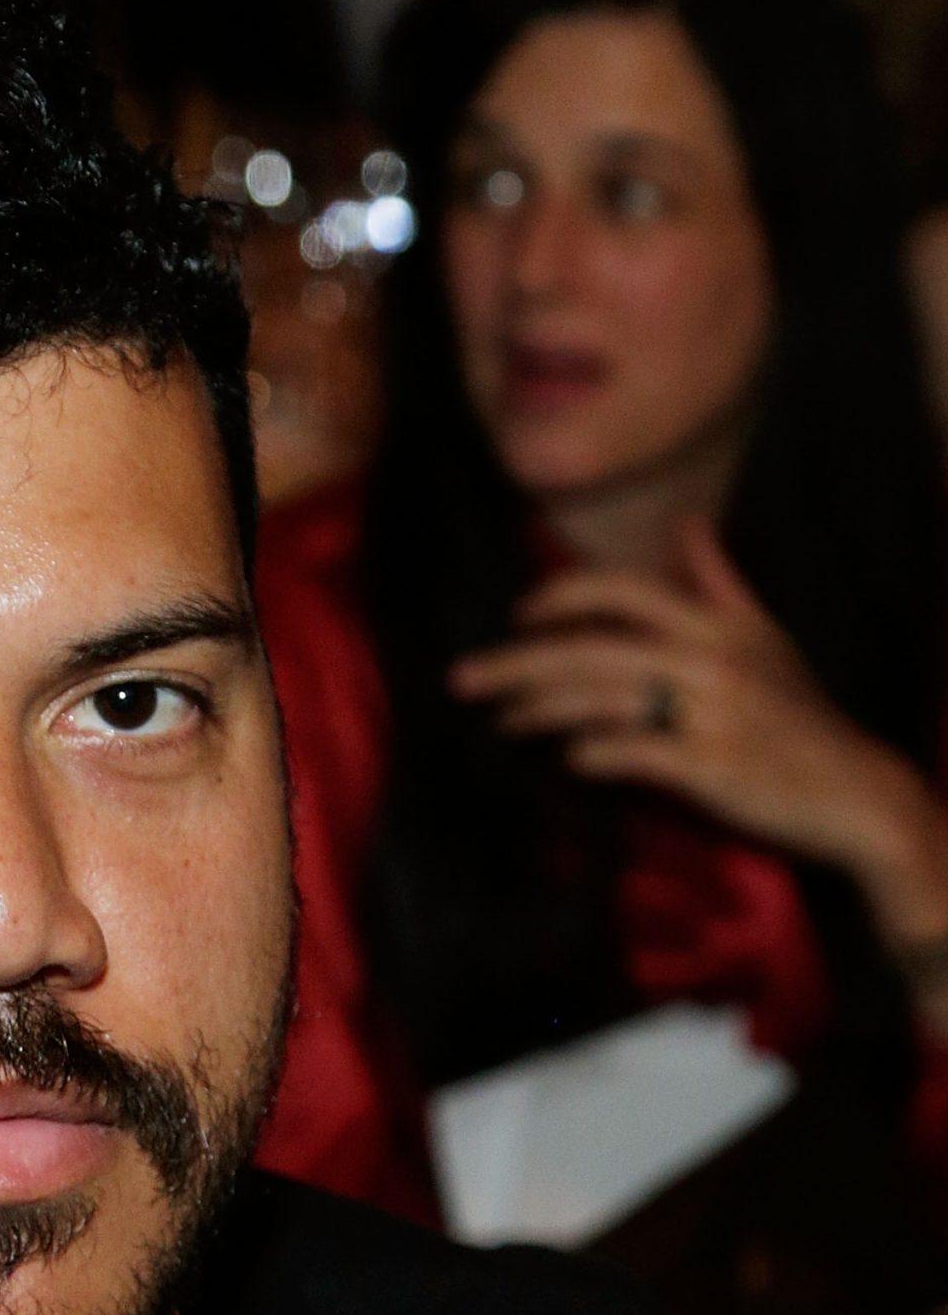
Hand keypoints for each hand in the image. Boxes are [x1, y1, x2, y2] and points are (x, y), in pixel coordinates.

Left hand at [448, 519, 946, 906]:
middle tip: (462, 679)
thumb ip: (718, 583)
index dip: (566, 595)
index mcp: (717, 626)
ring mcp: (710, 713)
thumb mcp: (766, 638)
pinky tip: (568, 760)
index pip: (627, 591)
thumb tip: (687, 525)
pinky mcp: (710, 766)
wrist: (852, 790)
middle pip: (591, 647)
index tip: (519, 613)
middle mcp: (711, 660)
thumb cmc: (799, 716)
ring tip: (502, 722)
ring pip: (601, 699)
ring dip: (539, 710)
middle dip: (517, 661)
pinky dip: (592, 754)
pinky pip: (632, 751)